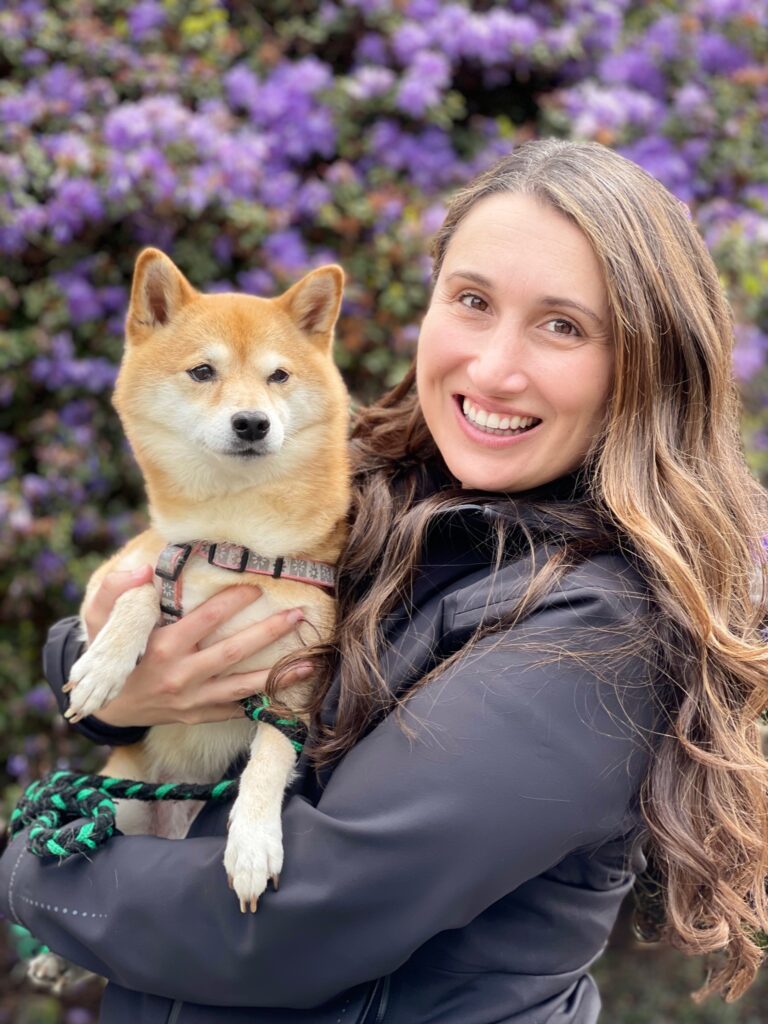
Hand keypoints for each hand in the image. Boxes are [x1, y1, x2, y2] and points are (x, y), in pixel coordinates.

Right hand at [73, 570, 310, 727]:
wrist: (106, 708)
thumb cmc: (109, 656)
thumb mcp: (99, 621)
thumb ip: (115, 590)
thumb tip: (143, 569)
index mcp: (162, 647)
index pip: (207, 619)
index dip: (234, 600)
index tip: (258, 585)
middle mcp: (181, 675)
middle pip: (234, 651)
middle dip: (270, 632)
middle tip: (299, 614)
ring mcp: (193, 700)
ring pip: (244, 686)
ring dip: (279, 673)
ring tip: (311, 661)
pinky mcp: (199, 716)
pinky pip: (237, 710)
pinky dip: (264, 701)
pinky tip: (289, 689)